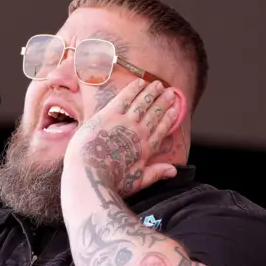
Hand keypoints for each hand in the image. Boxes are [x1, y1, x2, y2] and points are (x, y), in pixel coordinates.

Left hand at [65, 79, 178, 196]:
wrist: (89, 175)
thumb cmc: (110, 183)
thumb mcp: (137, 182)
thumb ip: (155, 174)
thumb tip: (174, 171)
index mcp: (145, 149)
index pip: (162, 129)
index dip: (170, 117)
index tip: (176, 108)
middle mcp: (138, 133)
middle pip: (154, 113)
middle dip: (163, 102)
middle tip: (169, 92)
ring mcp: (124, 122)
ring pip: (142, 102)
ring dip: (151, 92)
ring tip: (157, 84)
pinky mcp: (108, 115)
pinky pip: (125, 97)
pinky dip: (134, 89)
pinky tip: (140, 82)